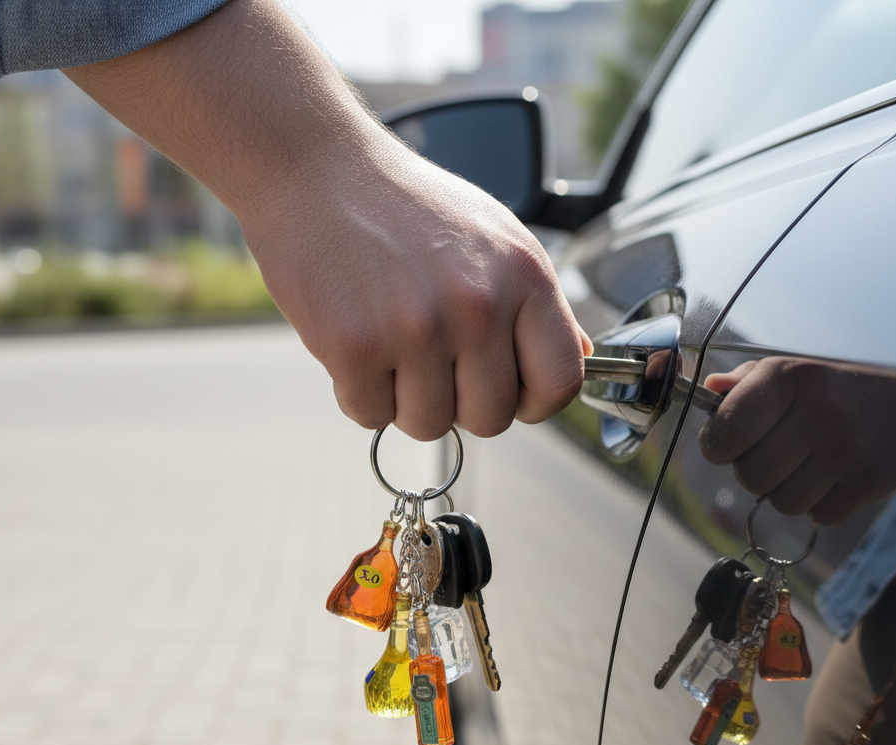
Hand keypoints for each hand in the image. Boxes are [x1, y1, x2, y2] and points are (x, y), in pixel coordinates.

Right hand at [249, 139, 589, 439]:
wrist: (317, 169)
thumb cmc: (405, 205)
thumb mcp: (495, 236)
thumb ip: (537, 305)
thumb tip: (578, 358)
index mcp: (524, 276)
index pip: (560, 382)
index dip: (533, 402)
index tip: (507, 391)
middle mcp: (477, 304)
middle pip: (491, 418)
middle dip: (460, 402)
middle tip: (433, 360)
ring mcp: (415, 328)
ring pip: (428, 425)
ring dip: (405, 398)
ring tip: (390, 341)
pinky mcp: (355, 346)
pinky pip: (370, 413)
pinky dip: (358, 391)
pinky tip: (356, 342)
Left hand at [697, 358, 895, 524]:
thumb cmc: (845, 378)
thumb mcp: (796, 366)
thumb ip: (748, 381)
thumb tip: (709, 390)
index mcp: (788, 379)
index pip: (726, 431)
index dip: (718, 445)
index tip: (728, 444)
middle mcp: (816, 414)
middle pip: (751, 476)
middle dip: (755, 471)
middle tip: (776, 454)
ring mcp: (847, 450)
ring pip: (783, 503)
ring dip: (788, 490)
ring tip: (809, 464)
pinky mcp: (873, 480)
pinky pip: (820, 515)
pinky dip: (821, 503)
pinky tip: (835, 476)